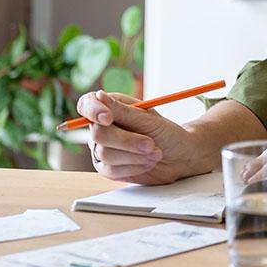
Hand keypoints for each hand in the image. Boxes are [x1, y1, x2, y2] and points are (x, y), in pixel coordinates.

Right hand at [77, 90, 200, 184]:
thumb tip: (99, 96)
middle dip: (127, 141)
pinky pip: (111, 170)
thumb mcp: (149, 119)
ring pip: (105, 154)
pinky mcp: (107, 168)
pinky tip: (148, 162)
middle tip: (150, 144)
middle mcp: (103, 127)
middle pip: (97, 134)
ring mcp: (102, 149)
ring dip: (134, 155)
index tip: (108, 118)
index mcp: (112, 108)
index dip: (93, 110)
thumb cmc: (167, 132)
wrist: (180, 156)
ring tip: (155, 153)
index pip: (86, 104)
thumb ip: (123, 111)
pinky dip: (133, 167)